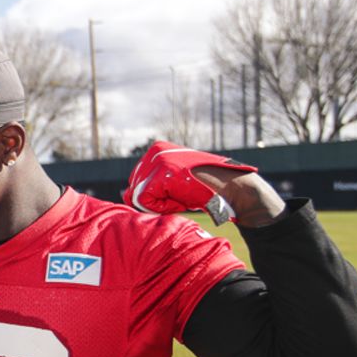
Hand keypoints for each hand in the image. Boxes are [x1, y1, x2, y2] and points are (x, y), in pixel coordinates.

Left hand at [124, 141, 258, 224]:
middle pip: (135, 188)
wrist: (232, 189)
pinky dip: (163, 207)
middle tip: (182, 195)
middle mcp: (154, 151)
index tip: (178, 191)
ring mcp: (157, 160)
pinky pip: (144, 201)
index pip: (138, 181)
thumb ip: (150, 186)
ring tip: (183, 196)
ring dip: (160, 204)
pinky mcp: (160, 173)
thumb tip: (124, 194)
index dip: (156, 195)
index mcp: (157, 149)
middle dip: (156, 200)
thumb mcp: (173, 184)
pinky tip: (182, 199)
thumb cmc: (204, 189)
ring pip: (139, 196)